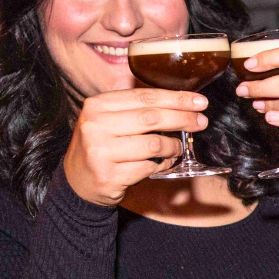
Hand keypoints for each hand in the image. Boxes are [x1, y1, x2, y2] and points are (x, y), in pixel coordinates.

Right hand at [63, 88, 208, 206]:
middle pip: (152, 118)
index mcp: (97, 105)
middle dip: (183, 119)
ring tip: (178, 147)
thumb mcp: (109, 119)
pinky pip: (149, 167)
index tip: (199, 101)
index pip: (145, 97)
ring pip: (154, 144)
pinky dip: (163, 164)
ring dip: (173, 146)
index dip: (176, 98)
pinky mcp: (109, 175)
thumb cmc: (102, 146)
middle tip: (201, 122)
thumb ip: (137, 109)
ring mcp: (100, 151)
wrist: (77, 181)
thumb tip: (182, 103)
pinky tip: (164, 163)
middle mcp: (95, 125)